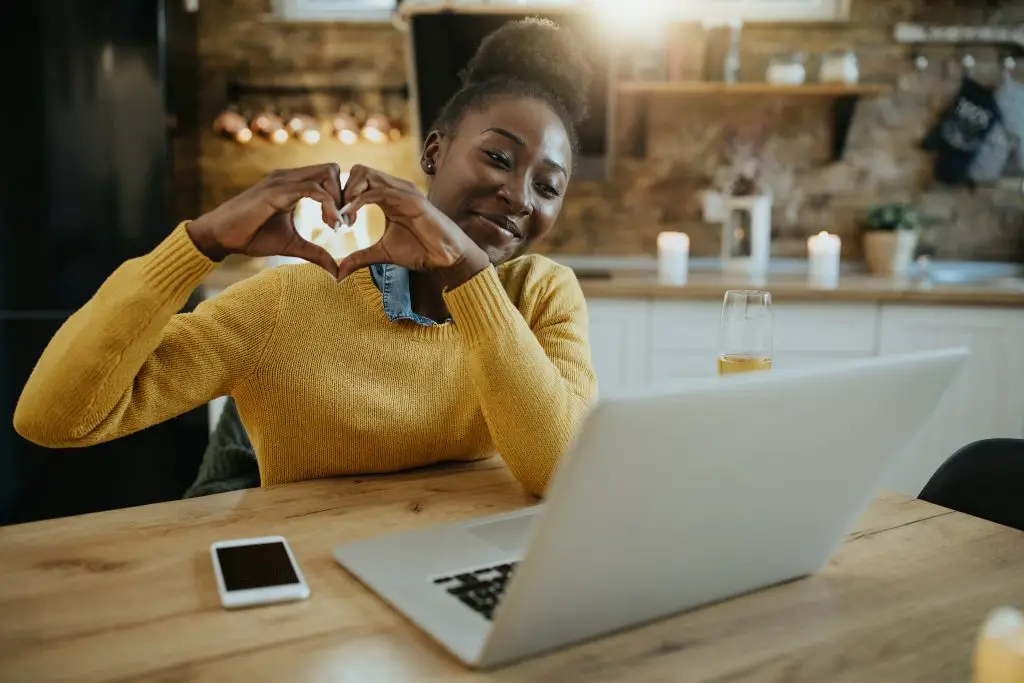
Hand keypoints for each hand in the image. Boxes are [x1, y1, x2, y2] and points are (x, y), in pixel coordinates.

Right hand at [186, 164, 344, 277]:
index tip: (343, 224)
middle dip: (346, 194)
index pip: (329, 176)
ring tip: (336, 225)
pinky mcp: (277, 191)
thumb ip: (316, 253)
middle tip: (344, 222)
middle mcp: (289, 177)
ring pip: (327, 173)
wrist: (220, 236)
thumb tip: (337, 272)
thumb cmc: (252, 237)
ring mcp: (282, 181)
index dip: (342, 197)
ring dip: (339, 199)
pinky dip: (328, 204)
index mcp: (292, 184)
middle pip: (332, 169)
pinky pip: (313, 189)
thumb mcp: (292, 246)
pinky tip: (329, 224)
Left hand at [336, 165, 488, 286]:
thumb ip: (360, 257)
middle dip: (342, 190)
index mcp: (388, 196)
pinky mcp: (410, 199)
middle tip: (335, 216)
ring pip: (366, 175)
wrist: (446, 257)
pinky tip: (350, 217)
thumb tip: (339, 273)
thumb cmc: (420, 251)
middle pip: (359, 171)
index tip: (334, 220)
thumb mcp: (382, 253)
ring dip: (348, 194)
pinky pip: (378, 191)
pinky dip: (359, 201)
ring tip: (342, 217)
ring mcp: (403, 190)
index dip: (342, 196)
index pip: (358, 180)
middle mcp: (395, 188)